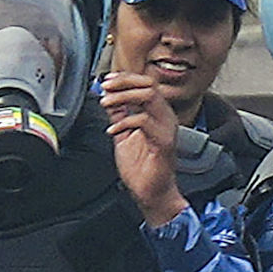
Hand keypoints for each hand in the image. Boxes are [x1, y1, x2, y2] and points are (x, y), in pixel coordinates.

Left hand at [104, 68, 183, 222]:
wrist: (151, 193)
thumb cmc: (142, 168)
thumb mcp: (124, 134)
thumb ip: (119, 115)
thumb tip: (109, 97)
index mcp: (158, 113)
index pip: (145, 84)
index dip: (125, 78)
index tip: (107, 81)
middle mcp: (165, 118)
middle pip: (148, 85)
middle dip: (123, 83)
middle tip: (105, 88)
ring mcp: (166, 129)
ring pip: (149, 97)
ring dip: (123, 97)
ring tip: (106, 103)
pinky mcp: (163, 142)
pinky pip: (144, 122)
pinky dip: (125, 122)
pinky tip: (112, 131)